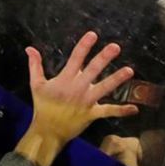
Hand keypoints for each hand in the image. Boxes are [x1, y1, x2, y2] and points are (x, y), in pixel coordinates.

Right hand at [15, 31, 138, 165]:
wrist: (48, 130)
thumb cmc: (42, 105)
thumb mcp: (36, 84)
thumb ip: (34, 65)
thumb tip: (29, 48)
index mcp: (64, 80)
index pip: (75, 59)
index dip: (84, 46)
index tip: (93, 35)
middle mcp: (77, 88)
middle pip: (93, 70)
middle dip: (104, 58)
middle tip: (116, 47)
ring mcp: (86, 102)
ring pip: (104, 88)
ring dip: (117, 79)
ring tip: (129, 71)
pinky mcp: (92, 114)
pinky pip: (108, 112)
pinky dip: (121, 111)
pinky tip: (134, 109)